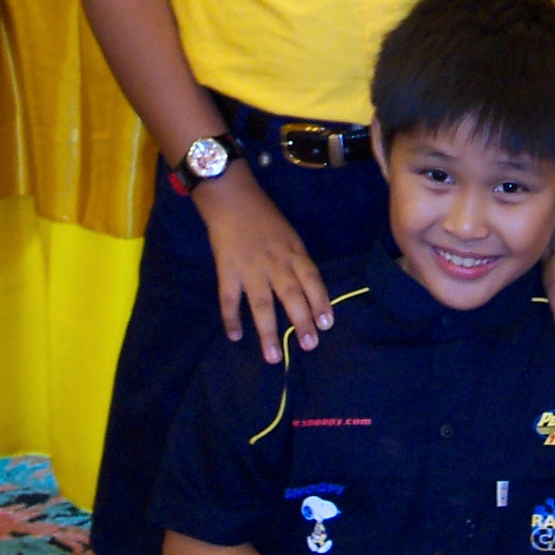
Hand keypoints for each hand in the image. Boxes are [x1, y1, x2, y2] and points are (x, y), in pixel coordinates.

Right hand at [193, 164, 331, 362]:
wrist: (231, 198)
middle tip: (309, 345)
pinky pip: (229, 298)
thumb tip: (309, 292)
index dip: (320, 302)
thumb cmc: (264, 217)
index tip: (327, 324)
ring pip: (261, 304)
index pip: (312, 280)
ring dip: (267, 331)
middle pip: (291, 295)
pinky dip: (231, 318)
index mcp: (293, 252)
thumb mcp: (289, 236)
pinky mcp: (227, 270)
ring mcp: (250, 268)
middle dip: (301, 321)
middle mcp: (275, 263)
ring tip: (272, 356)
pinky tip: (235, 337)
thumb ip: (297, 262)